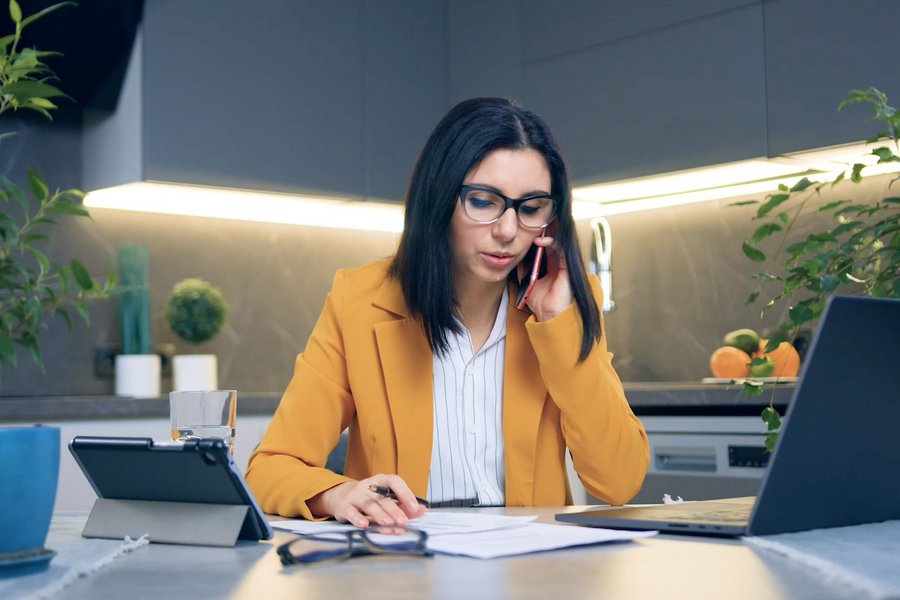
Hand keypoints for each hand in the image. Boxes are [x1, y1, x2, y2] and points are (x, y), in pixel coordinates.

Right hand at [309, 474, 426, 527]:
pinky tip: (364, 525)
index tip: (414, 507)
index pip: (394, 481)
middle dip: (394, 510)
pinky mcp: (344, 507)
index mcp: (381, 481)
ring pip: (368, 504)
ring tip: (388, 523)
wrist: (341, 498)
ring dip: (379, 514)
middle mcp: (368, 486)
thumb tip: (421, 509)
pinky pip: (351, 512)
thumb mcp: (385, 499)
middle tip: (403, 521)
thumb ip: (404, 505)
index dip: (405, 493)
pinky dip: (357, 518)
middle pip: (382, 497)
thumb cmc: (369, 499)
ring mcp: (355, 496)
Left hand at [518, 234, 571, 320]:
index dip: (537, 239)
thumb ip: (525, 270)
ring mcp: (564, 265)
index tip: (526, 232)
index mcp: (551, 267)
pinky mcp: (567, 268)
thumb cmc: (540, 302)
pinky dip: (552, 243)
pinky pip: (562, 250)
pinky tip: (540, 242)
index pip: (545, 247)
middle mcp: (559, 264)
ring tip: (534, 232)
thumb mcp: (529, 282)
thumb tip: (517, 258)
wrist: (549, 314)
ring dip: (545, 236)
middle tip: (531, 226)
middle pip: (552, 243)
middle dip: (541, 233)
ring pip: (557, 243)